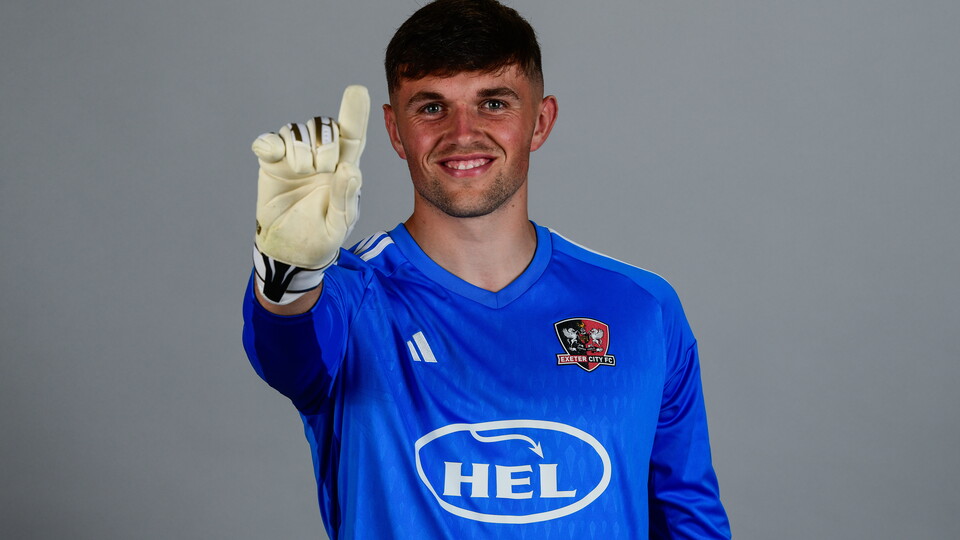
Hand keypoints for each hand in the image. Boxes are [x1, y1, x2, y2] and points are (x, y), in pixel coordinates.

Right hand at [252, 85, 369, 269]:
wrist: (290, 250)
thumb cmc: (321, 236)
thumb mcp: (340, 225)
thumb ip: (346, 199)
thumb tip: (350, 169)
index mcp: (344, 167)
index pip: (353, 135)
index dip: (355, 112)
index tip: (358, 91)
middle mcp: (321, 156)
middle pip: (325, 127)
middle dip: (325, 147)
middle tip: (320, 172)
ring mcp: (295, 157)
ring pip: (298, 130)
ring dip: (301, 151)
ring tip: (301, 174)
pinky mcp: (271, 162)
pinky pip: (268, 140)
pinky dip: (270, 143)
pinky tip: (272, 155)